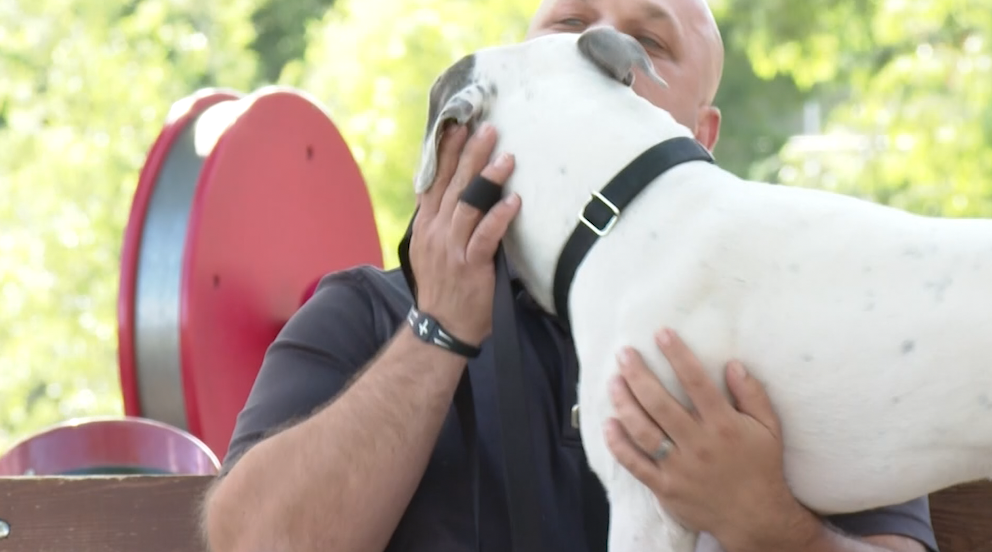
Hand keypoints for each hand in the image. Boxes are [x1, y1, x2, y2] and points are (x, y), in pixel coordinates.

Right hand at [409, 122, 520, 345]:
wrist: (440, 328)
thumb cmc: (445, 288)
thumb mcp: (434, 249)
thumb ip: (445, 222)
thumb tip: (462, 195)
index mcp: (426, 225)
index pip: (433, 181)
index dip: (444, 153)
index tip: (456, 127)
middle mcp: (435, 231)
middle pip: (452, 185)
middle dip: (469, 154)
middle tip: (487, 129)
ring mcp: (451, 248)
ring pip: (468, 205)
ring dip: (487, 179)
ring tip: (506, 157)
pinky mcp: (470, 265)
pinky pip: (485, 236)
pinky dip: (498, 217)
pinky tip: (513, 201)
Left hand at [603, 328, 819, 549]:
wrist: (755, 517)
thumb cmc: (761, 468)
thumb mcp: (769, 429)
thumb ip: (753, 394)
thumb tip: (734, 364)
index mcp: (723, 425)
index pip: (696, 381)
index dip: (677, 354)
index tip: (661, 334)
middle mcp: (698, 443)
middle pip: (659, 403)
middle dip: (638, 374)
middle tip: (624, 354)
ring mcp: (678, 467)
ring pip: (642, 430)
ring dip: (624, 403)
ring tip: (613, 382)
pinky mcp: (665, 487)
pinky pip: (635, 464)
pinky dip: (619, 444)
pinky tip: (609, 424)